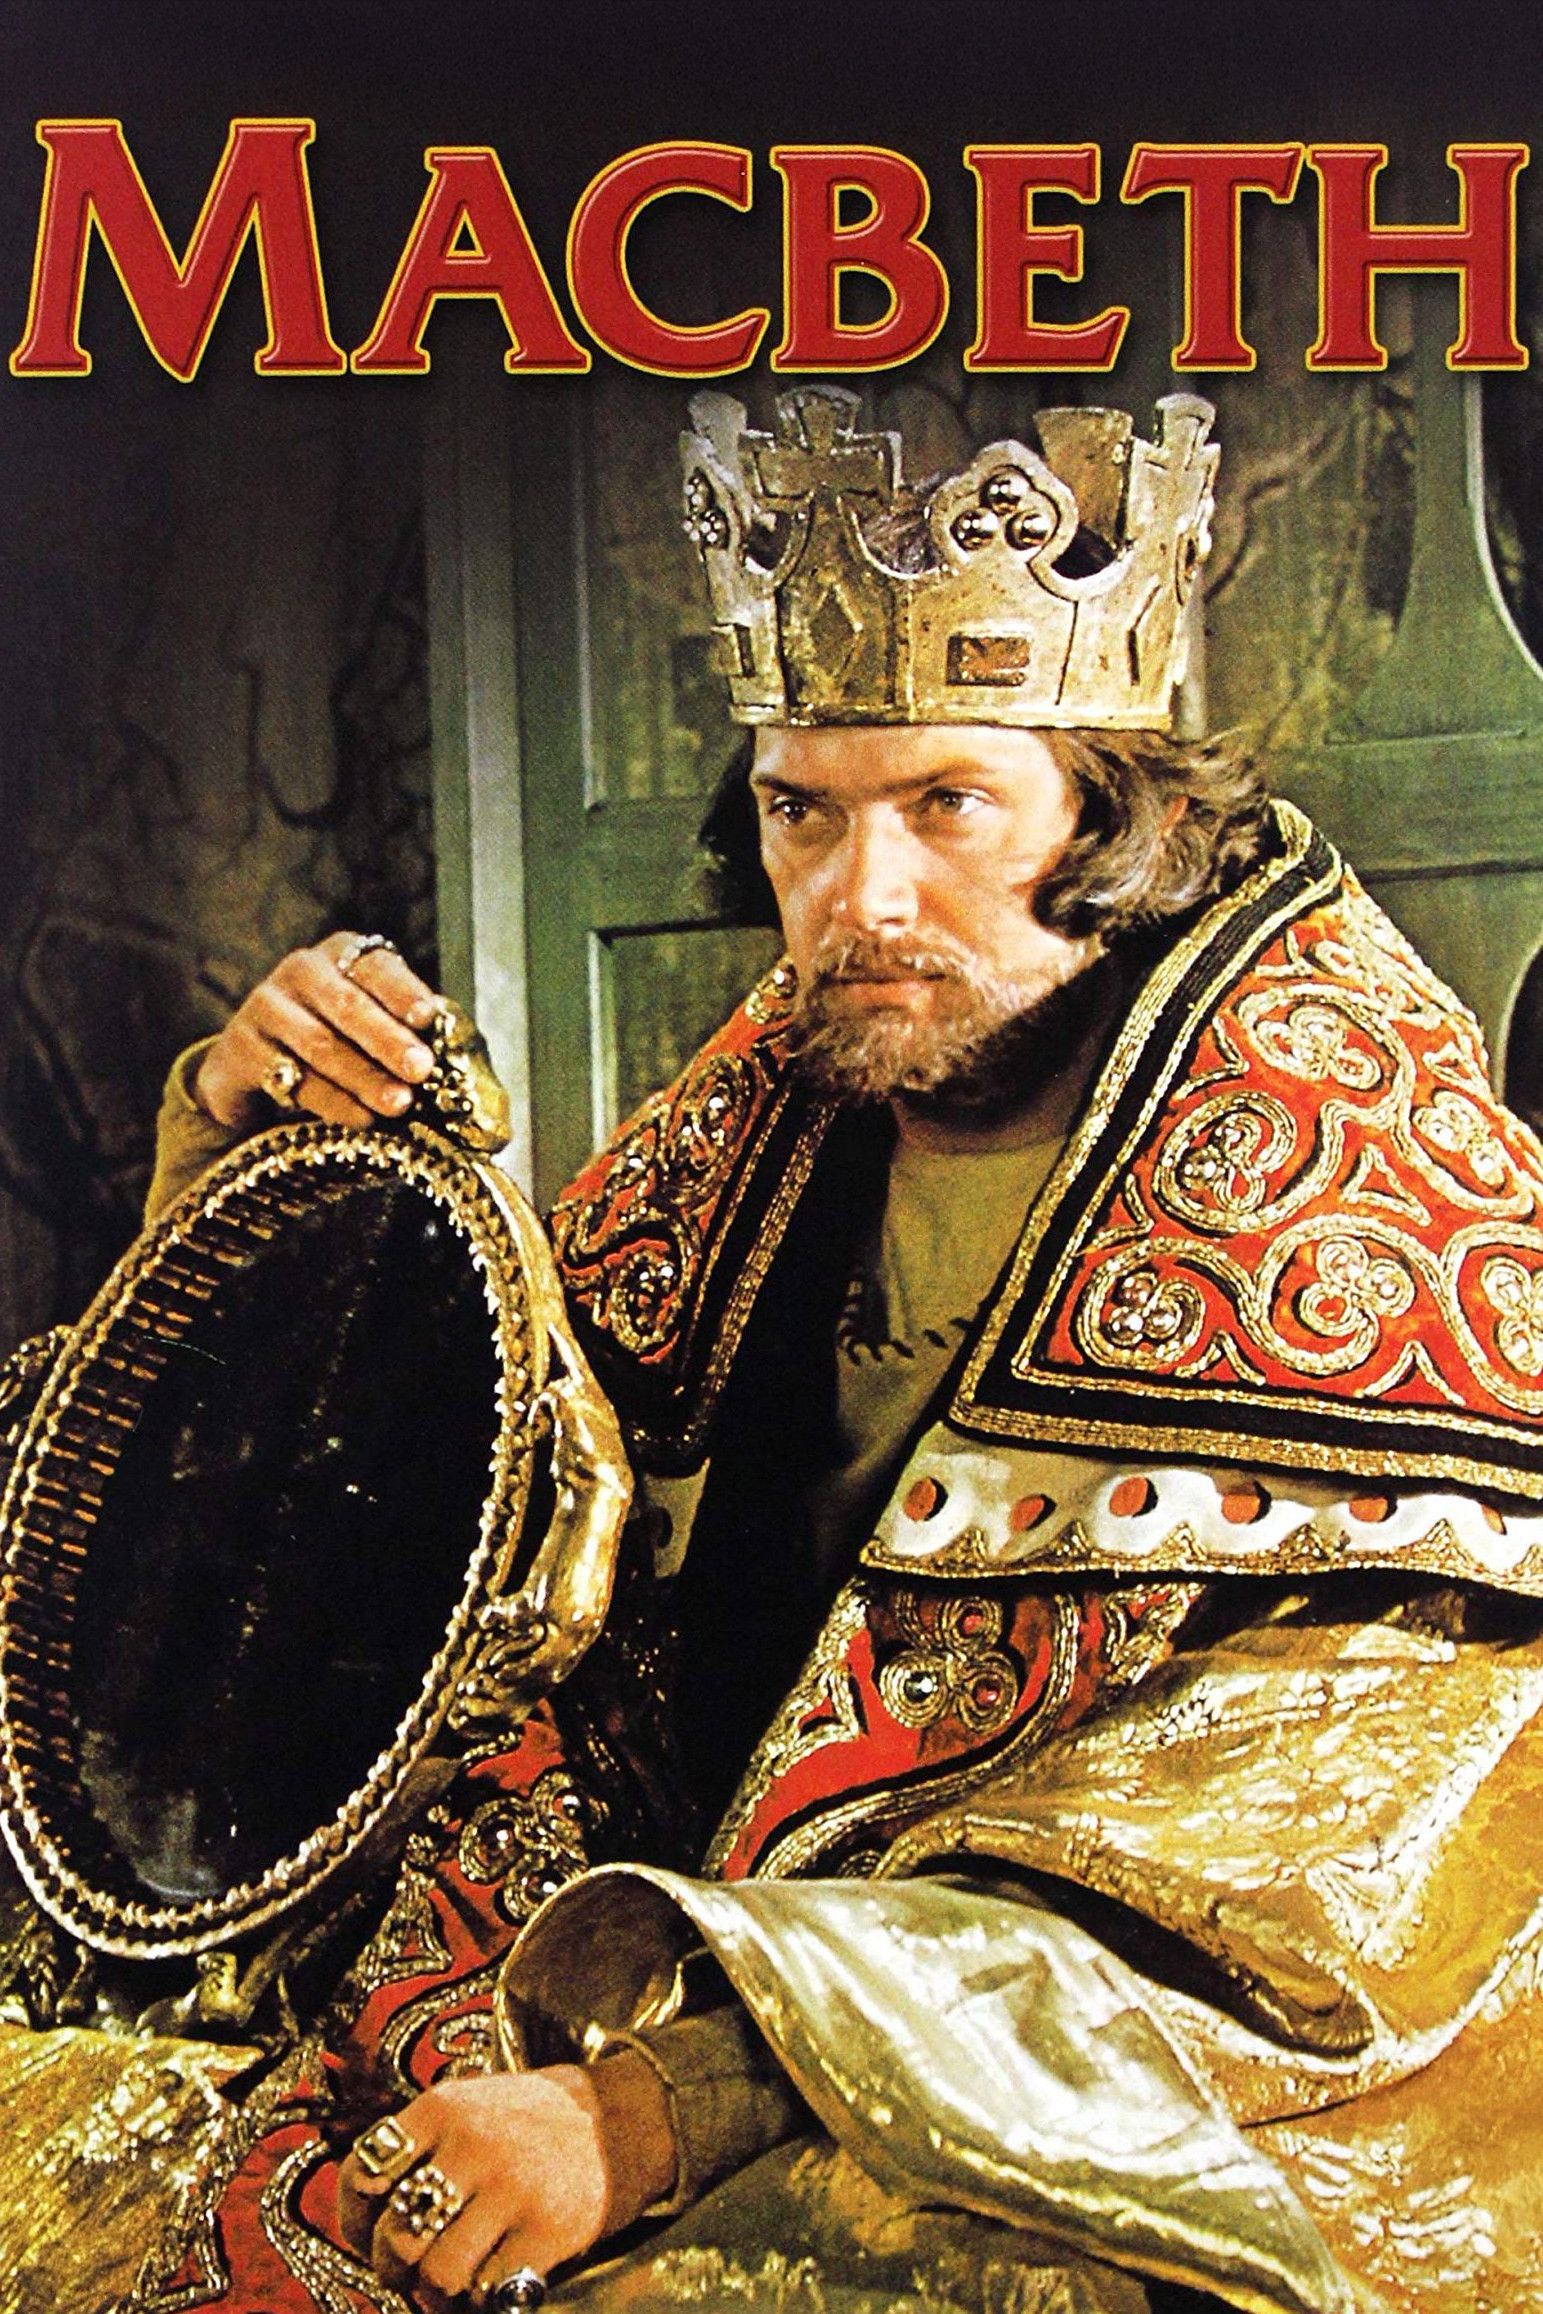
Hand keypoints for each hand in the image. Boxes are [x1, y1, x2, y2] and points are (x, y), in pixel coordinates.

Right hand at [194, 932, 442, 1132]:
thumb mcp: (368, 1027)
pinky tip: (361, 1118)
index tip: (428, 1017)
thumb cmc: (333, 1042)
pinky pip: (292, 1077)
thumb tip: (454, 1054)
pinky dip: (332, 1101)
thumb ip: (406, 1031)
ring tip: (399, 1104)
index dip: (403, 992)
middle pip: (348, 1005)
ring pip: (320, 1044)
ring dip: (364, 1077)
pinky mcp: (240, 1047)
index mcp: (341, 956)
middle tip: (421, 1070)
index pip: (376, 967)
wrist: (253, 1067)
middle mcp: (300, 970)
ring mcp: (265, 1005)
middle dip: (389, 1041)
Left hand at [337, 2057, 676, 2310]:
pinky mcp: (547, 2230)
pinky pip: (489, 2291)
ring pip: (438, 2275)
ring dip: (435, 2294)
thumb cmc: (531, 2120)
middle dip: (393, 2270)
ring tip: (447, 2287)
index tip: (367, 2235)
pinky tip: (492, 2281)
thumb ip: (422, 2147)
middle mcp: (471, 2145)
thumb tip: (367, 2218)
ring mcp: (511, 2189)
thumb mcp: (470, 2104)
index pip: (364, 2174)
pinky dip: (482, 2299)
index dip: (353, 2219)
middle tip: (408, 2273)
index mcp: (442, 2108)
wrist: (621, 2115)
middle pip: (396, 2237)